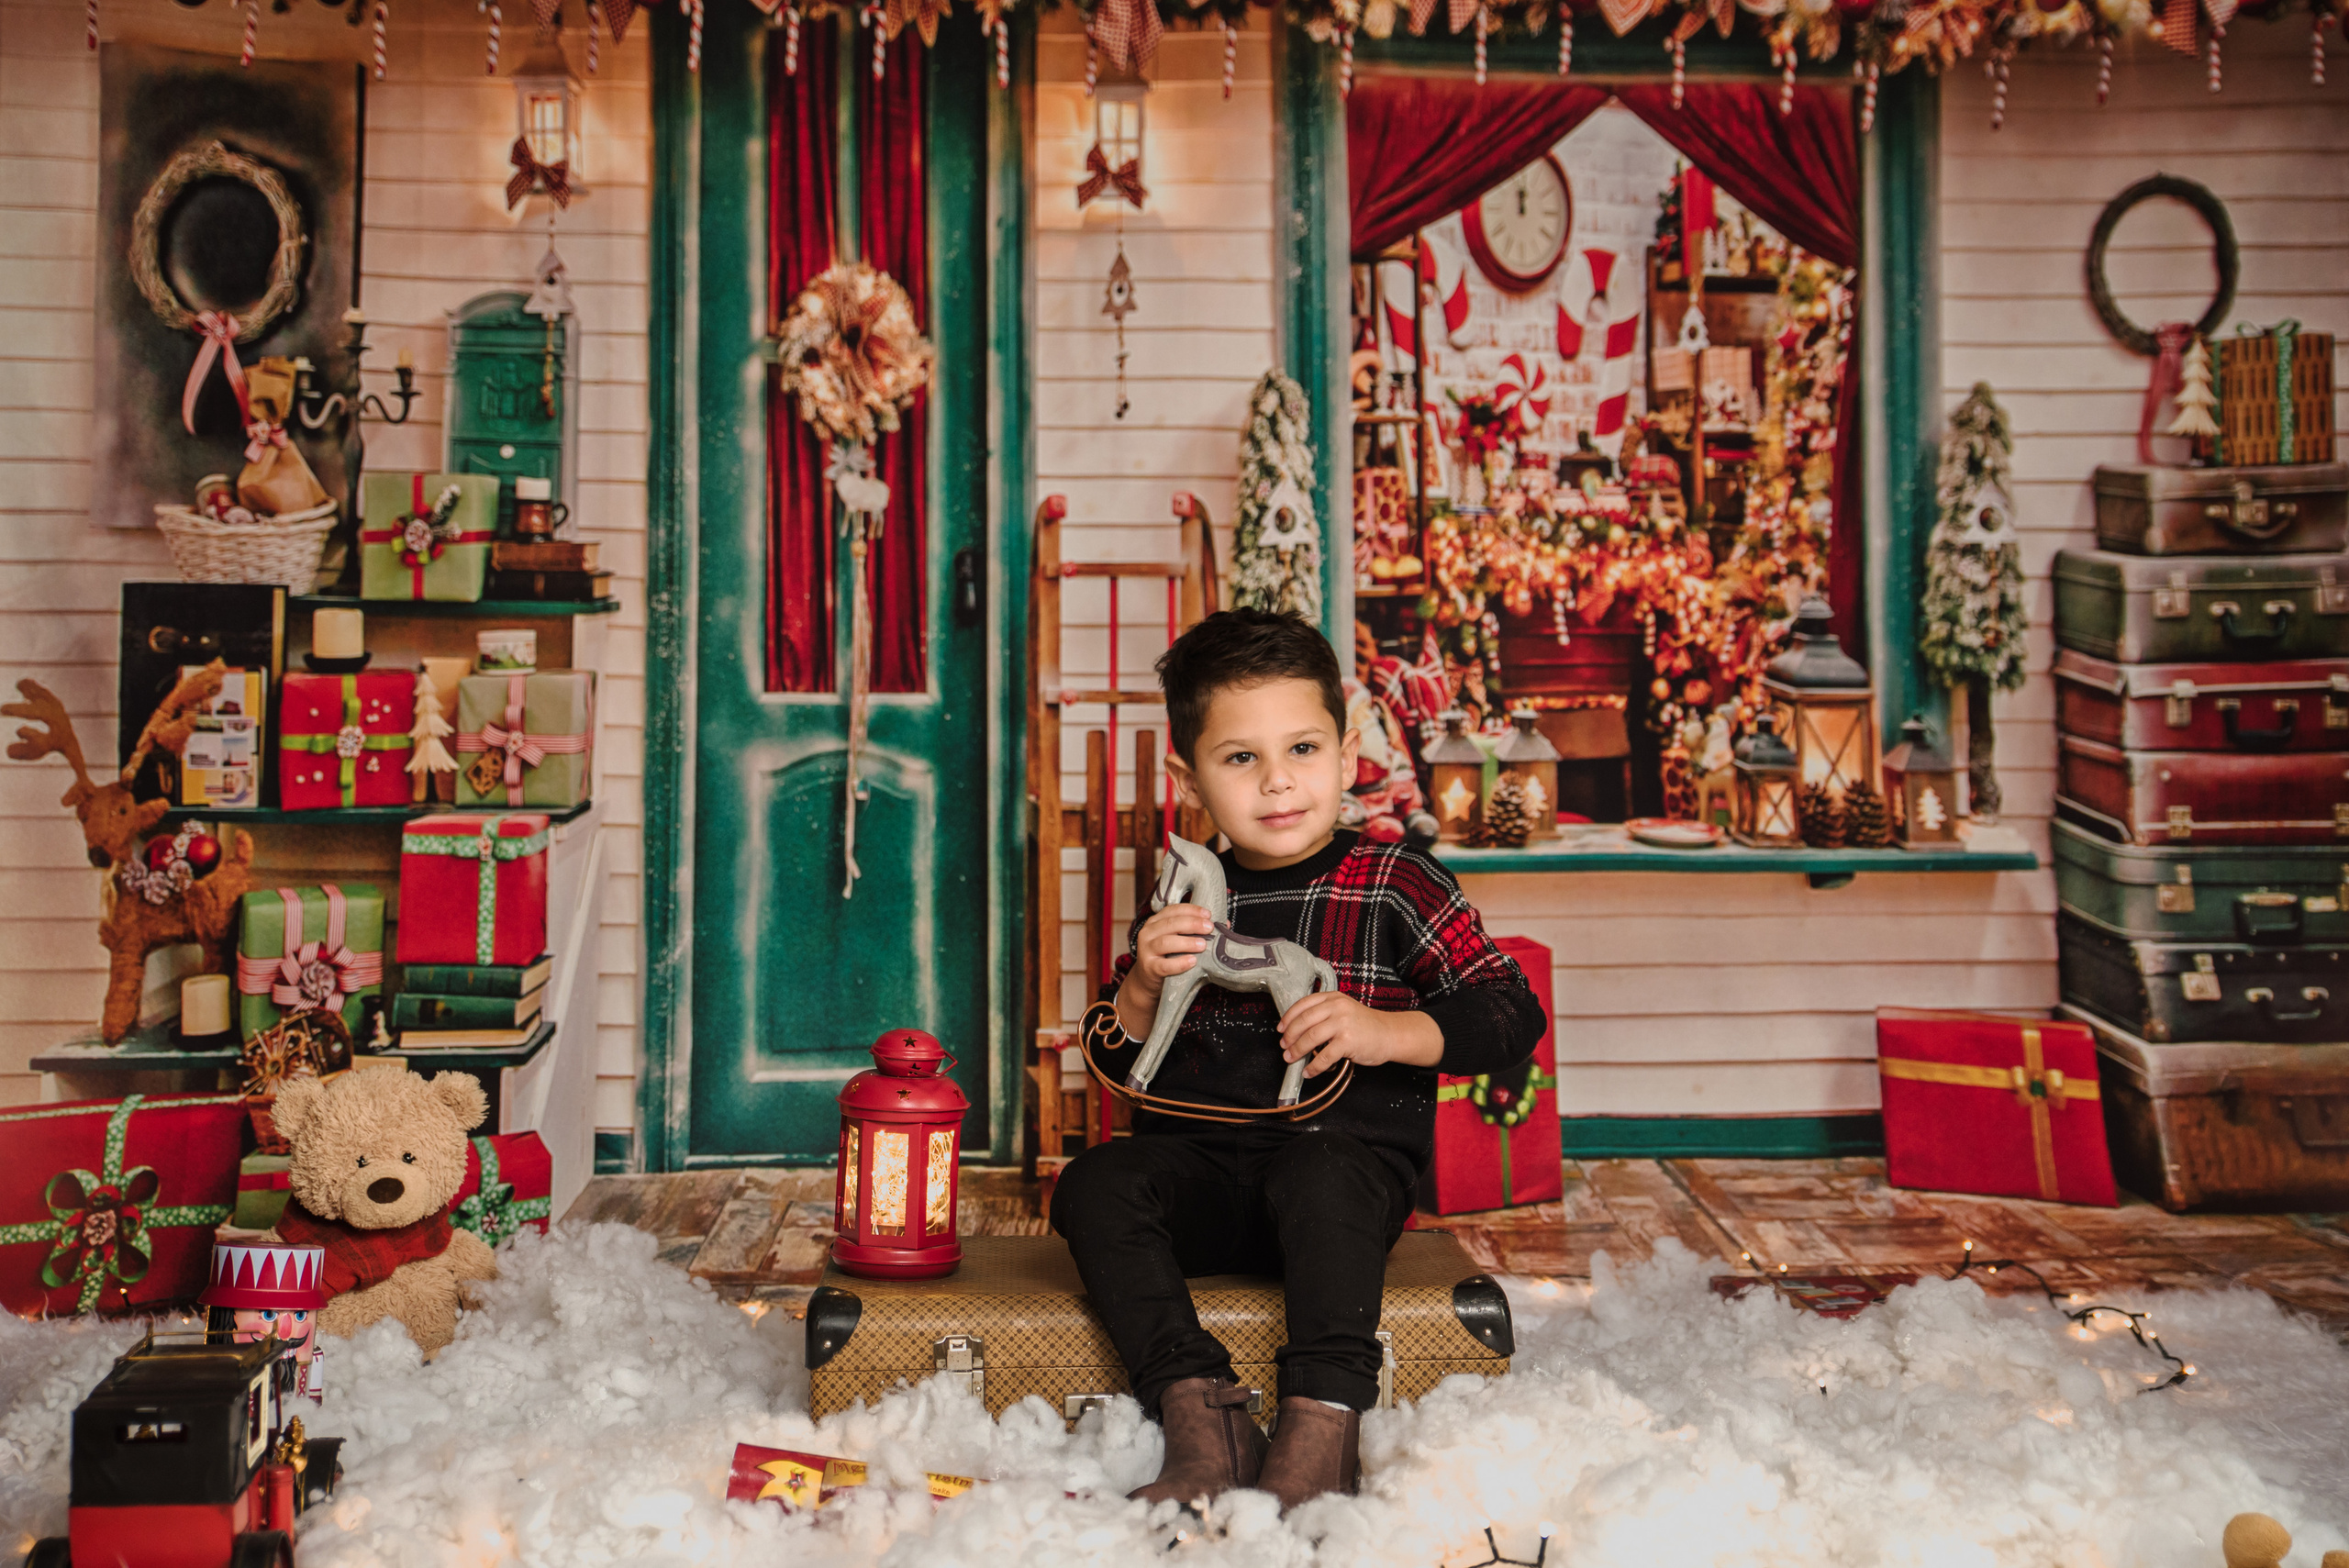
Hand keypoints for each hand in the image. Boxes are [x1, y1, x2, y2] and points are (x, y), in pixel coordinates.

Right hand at [1115, 903, 1213, 1036]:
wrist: (1149, 983)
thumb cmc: (1168, 958)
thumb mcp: (1178, 942)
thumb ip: (1196, 932)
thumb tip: (1224, 924)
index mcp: (1156, 922)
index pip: (1173, 910)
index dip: (1191, 910)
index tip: (1208, 914)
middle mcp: (1148, 933)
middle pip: (1170, 924)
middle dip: (1192, 924)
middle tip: (1209, 927)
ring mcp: (1146, 951)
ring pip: (1165, 942)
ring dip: (1186, 942)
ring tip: (1203, 945)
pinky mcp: (1149, 968)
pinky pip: (1165, 965)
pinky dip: (1180, 963)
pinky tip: (1192, 961)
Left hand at [1278, 992, 1443, 1077]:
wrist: (1390, 1034)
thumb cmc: (1366, 1024)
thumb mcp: (1345, 1009)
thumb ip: (1324, 1014)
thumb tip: (1297, 1029)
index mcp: (1333, 998)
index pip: (1303, 1005)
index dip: (1288, 1018)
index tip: (1280, 1029)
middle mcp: (1337, 1008)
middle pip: (1303, 1021)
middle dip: (1289, 1037)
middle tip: (1284, 1047)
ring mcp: (1343, 1024)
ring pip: (1310, 1038)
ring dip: (1297, 1051)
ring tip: (1291, 1059)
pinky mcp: (1348, 1041)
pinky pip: (1324, 1057)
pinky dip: (1313, 1067)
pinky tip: (1309, 1071)